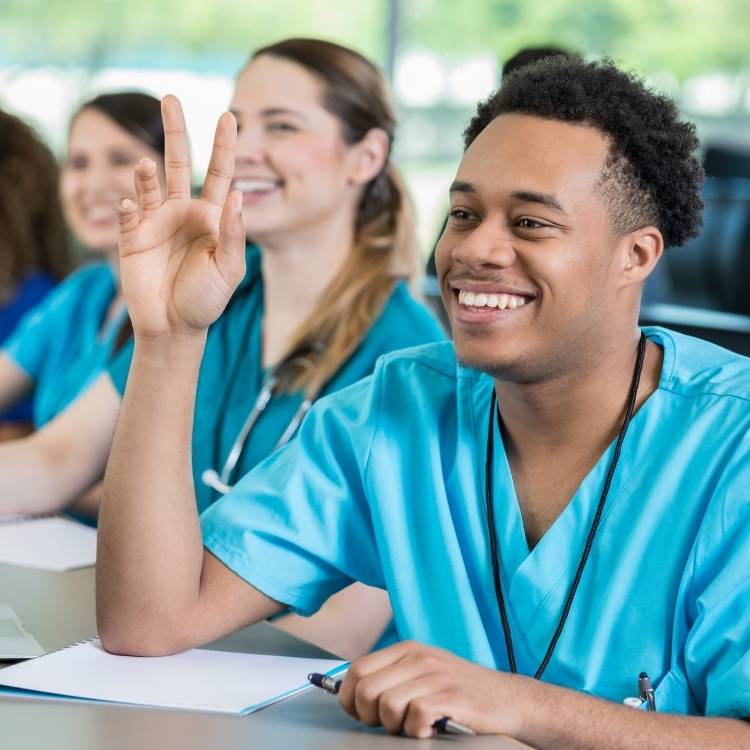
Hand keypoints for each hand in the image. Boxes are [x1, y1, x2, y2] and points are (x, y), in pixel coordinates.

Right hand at [117, 96, 245, 338]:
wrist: (173, 328)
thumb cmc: (206, 301)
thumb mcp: (228, 270)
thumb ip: (234, 234)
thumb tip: (240, 194)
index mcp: (212, 218)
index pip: (220, 174)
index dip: (224, 146)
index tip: (229, 116)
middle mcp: (184, 213)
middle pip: (180, 162)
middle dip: (176, 130)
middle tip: (170, 97)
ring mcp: (157, 222)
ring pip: (150, 181)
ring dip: (147, 171)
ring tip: (149, 166)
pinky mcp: (133, 236)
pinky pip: (129, 211)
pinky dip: (129, 203)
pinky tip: (131, 204)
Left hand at [338, 640, 529, 738]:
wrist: (507, 699)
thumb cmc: (461, 691)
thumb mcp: (423, 672)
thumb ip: (392, 677)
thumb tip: (352, 693)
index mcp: (407, 650)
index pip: (357, 668)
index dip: (350, 697)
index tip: (360, 714)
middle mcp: (419, 658)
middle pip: (366, 689)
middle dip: (369, 716)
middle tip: (389, 724)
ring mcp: (436, 676)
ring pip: (387, 705)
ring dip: (395, 726)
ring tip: (412, 726)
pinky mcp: (452, 697)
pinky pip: (415, 716)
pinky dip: (417, 731)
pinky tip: (429, 730)